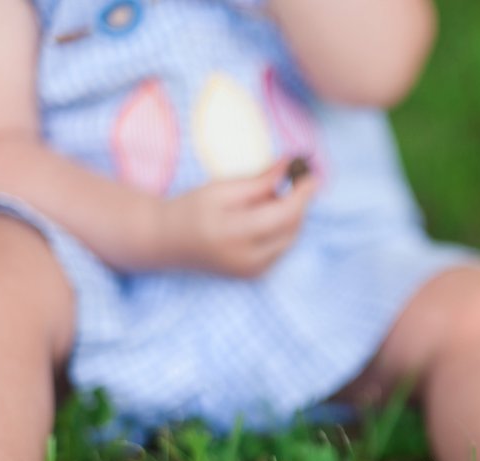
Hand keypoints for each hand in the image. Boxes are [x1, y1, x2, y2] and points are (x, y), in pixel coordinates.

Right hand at [155, 159, 318, 277]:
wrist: (166, 242)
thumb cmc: (191, 209)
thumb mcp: (222, 189)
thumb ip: (260, 181)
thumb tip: (292, 165)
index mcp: (234, 234)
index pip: (283, 214)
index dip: (302, 194)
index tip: (312, 175)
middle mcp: (247, 259)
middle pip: (291, 228)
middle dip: (296, 203)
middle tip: (288, 180)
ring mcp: (252, 272)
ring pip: (290, 239)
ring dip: (289, 216)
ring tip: (265, 200)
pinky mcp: (255, 276)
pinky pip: (281, 249)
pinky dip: (281, 230)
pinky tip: (262, 218)